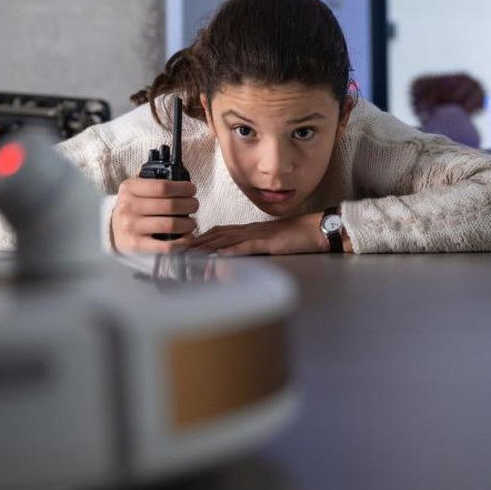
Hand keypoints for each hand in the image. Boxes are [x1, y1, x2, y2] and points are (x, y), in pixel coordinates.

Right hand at [111, 177, 198, 252]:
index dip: (183, 188)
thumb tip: (181, 179)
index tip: (192, 189)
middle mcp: (128, 207)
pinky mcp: (137, 245)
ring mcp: (131, 227)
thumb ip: (153, 182)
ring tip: (192, 222)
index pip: (163, 187)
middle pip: (170, 205)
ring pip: (170, 224)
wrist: (112, 230)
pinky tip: (187, 237)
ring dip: (188, 223)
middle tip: (195, 205)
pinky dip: (182, 242)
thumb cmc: (131, 207)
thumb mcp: (135, 189)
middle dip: (190, 204)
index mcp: (129, 188)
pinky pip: (166, 245)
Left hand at [189, 212, 327, 255]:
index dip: (199, 238)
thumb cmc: (294, 238)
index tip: (183, 245)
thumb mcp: (267, 244)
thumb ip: (251, 248)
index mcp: (247, 231)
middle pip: (216, 234)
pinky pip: (246, 246)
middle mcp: (248, 230)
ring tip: (189, 255)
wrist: (313, 230)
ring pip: (226, 240)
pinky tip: (219, 256)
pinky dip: (231, 251)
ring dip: (206, 247)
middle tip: (177, 250)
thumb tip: (234, 259)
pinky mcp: (267, 243)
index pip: (217, 232)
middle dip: (195, 243)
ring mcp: (257, 235)